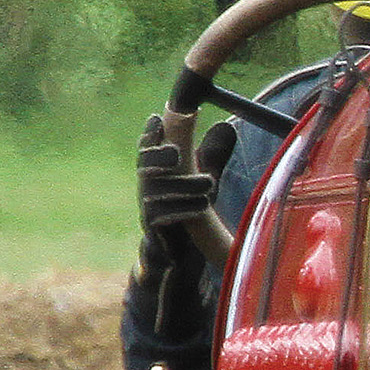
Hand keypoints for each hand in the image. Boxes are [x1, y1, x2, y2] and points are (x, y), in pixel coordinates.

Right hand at [136, 114, 237, 271]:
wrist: (179, 249)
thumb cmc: (188, 206)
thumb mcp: (201, 177)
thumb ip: (211, 155)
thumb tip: (226, 127)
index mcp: (156, 170)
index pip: (147, 147)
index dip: (149, 134)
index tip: (158, 120)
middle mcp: (147, 186)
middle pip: (143, 165)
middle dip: (157, 155)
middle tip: (178, 152)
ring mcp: (147, 207)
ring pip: (155, 192)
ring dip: (183, 186)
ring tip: (210, 183)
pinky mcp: (153, 228)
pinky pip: (160, 217)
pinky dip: (181, 210)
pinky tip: (201, 207)